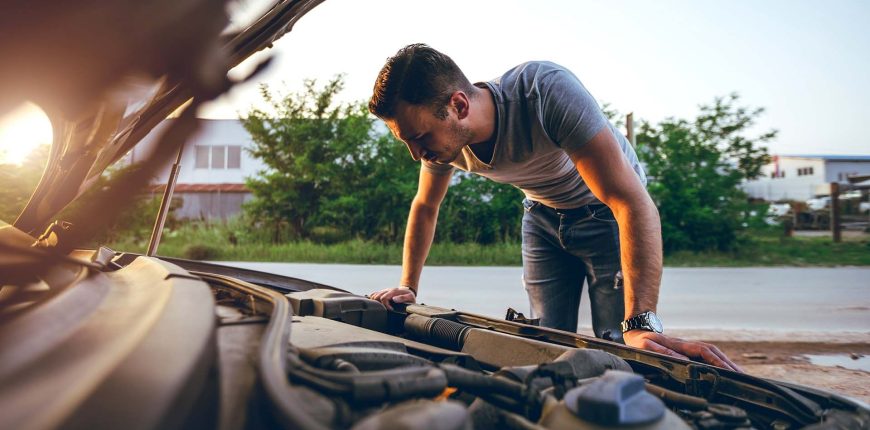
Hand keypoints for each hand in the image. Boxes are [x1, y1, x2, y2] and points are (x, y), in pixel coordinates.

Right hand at [369, 286, 415, 310]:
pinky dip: (373, 298)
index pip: (384, 298)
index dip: (386, 306)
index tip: (391, 310)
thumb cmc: (410, 296)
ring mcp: (384, 291)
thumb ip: (403, 298)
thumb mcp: (410, 297)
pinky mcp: (383, 292)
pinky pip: (374, 294)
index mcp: (393, 291)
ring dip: (376, 302)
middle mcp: (388, 290)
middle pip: (376, 296)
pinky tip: (377, 304)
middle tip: (386, 309)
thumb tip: (394, 299)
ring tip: (382, 308)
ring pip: (374, 295)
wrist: (409, 291)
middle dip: (379, 304)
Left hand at [623, 330, 743, 372]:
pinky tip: (726, 371)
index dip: (716, 360)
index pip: (703, 351)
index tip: (728, 370)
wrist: (637, 332)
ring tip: (740, 375)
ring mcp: (688, 348)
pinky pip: (707, 357)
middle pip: (713, 352)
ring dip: (726, 363)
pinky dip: (719, 362)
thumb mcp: (647, 346)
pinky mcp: (688, 352)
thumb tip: (682, 360)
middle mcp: (687, 345)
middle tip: (742, 376)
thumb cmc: (640, 341)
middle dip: (728, 363)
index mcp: (679, 344)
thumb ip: (662, 351)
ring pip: (712, 354)